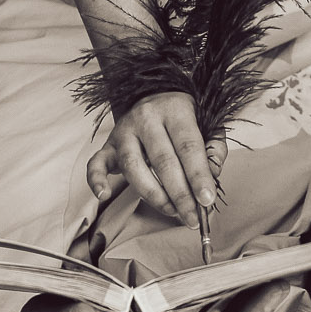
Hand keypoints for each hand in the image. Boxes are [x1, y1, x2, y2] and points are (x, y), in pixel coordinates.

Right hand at [86, 90, 227, 228]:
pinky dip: (96, 180)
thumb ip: (214, 148)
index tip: (207, 200)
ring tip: (172, 211)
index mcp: (175, 109)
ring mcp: (124, 131)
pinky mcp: (108, 145)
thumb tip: (213, 177)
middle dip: (179, 194)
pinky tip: (104, 195)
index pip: (187, 146)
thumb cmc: (182, 115)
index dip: (198, 175)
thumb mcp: (207, 122)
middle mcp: (146, 118)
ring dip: (153, 195)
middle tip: (192, 218)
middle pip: (162, 160)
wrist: (152, 93)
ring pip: (133, 167)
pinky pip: (96, 163)